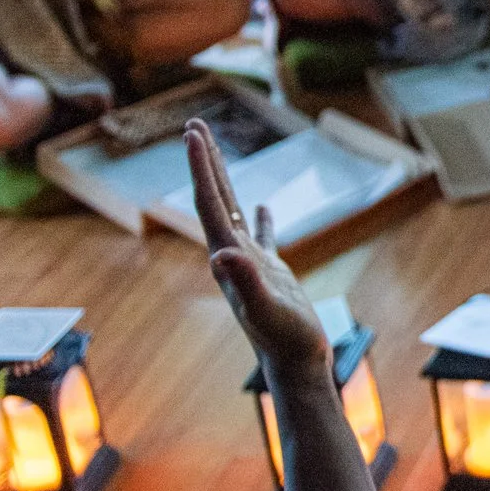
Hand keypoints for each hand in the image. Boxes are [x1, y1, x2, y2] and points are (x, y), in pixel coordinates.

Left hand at [190, 119, 330, 376]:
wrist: (295, 365)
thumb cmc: (284, 339)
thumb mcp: (266, 309)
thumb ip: (245, 282)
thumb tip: (223, 255)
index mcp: (228, 256)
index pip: (210, 201)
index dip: (201, 166)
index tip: (194, 133)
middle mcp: (232, 255)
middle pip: (213, 199)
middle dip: (204, 162)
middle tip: (194, 125)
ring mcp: (250, 264)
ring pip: (231, 211)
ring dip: (223, 180)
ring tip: (216, 152)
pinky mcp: (271, 273)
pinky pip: (262, 235)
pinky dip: (259, 216)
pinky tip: (260, 205)